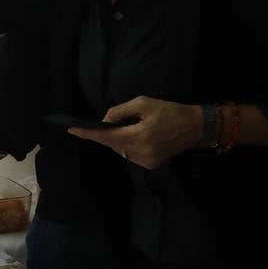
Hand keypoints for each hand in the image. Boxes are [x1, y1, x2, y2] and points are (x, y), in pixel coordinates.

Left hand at [68, 96, 202, 168]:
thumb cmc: (170, 111)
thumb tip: (104, 120)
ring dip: (116, 140)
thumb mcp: (144, 103)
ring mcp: (146, 161)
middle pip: (111, 145)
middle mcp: (141, 152)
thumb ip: (121, 111)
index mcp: (139, 136)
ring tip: (122, 128)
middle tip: (91, 127)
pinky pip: (130, 155)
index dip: (88, 134)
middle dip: (102, 135)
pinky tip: (133, 136)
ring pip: (120, 150)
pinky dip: (127, 146)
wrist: (195, 127)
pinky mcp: (151, 165)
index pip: (107, 136)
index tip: (72, 130)